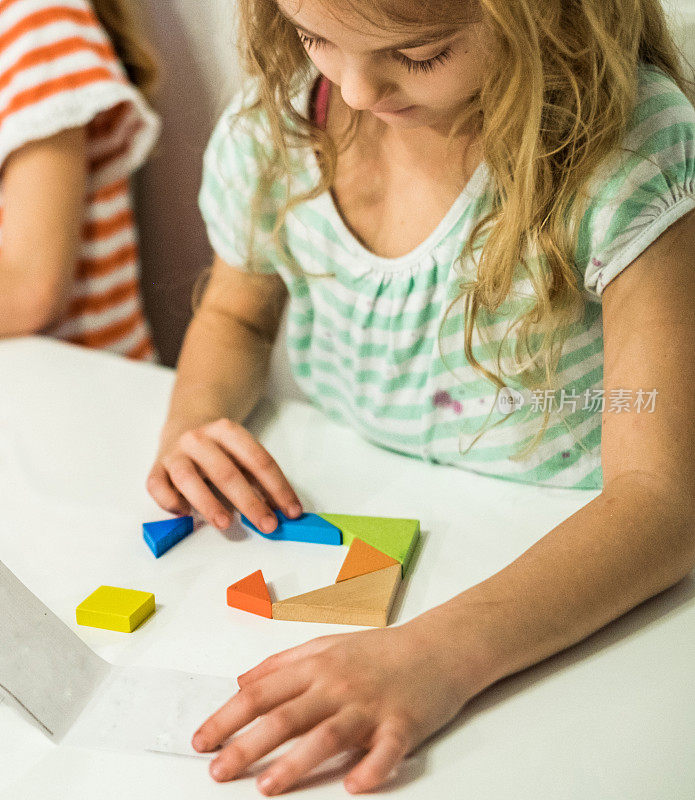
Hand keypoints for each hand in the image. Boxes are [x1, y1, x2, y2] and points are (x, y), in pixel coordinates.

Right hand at [146, 417, 302, 531]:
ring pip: (188, 478)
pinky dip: (170, 501)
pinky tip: (186, 514)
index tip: (291, 511)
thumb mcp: (242, 456)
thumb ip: (259, 481)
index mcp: (227, 430)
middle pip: (226, 471)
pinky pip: (157, 486)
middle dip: (250, 502)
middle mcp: (198, 439)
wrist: (183, 425)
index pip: (258, 460)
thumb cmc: (220, 450)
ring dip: (208, 503)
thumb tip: (283, 511)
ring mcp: (175, 453)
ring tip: (226, 523)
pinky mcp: (156, 469)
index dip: (277, 487)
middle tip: (268, 525)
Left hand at [192, 617, 487, 794]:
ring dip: (296, 763)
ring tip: (267, 786)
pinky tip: (354, 786)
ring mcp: (371, 705)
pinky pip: (385, 750)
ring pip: (328, 735)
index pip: (262, 692)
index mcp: (317, 665)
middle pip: (286, 715)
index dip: (228, 716)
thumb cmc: (380, 650)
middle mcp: (339, 685)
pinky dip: (371, 768)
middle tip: (219, 771)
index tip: (203, 740)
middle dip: (247, 745)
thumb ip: (282, 664)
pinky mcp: (403, 724)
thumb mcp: (326, 644)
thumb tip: (242, 681)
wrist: (438, 646)